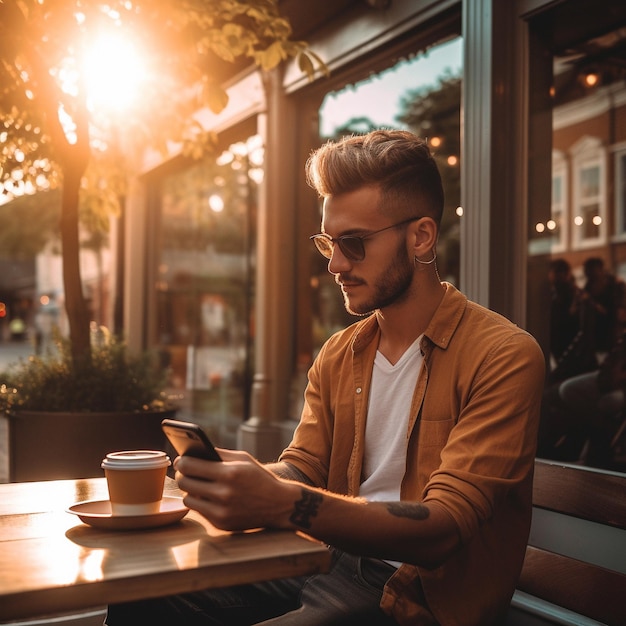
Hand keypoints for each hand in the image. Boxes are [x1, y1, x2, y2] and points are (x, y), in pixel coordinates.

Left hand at [174, 449, 297, 530]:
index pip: (190, 466)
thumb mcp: (243, 459)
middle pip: (185, 482)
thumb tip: (193, 452)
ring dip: (190, 490)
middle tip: (184, 471)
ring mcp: (222, 511)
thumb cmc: (259, 477)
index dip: (182, 461)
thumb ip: (218, 454)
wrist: (279, 504)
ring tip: (194, 483)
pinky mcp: (221, 524)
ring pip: (188, 498)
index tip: (180, 459)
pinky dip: (201, 502)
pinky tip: (206, 495)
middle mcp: (224, 494)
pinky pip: (199, 511)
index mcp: (229, 473)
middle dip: (182, 475)